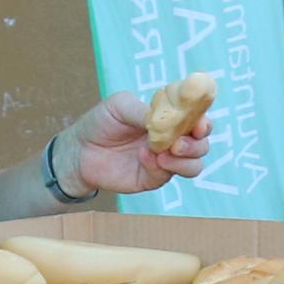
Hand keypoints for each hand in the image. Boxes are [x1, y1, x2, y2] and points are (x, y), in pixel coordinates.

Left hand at [73, 92, 209, 200]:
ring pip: (194, 165)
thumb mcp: (120, 106)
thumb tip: (166, 118)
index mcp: (169, 117)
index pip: (197, 118)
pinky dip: (160, 167)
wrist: (79, 151)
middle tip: (178, 143)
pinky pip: (168, 176)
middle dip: (196, 144)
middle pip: (202, 144)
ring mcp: (165, 160)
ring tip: (163, 153)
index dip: (204, 120)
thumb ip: (145, 111)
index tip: (199, 123)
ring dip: (185, 160)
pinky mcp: (153, 178)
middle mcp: (172, 139)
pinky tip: (143, 158)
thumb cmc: (101, 122)